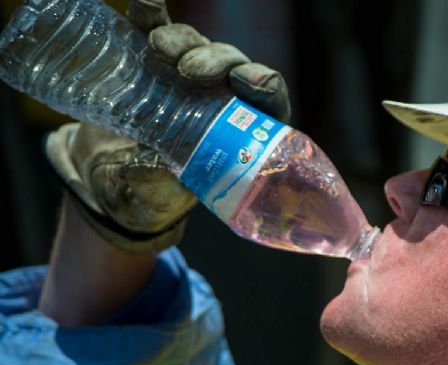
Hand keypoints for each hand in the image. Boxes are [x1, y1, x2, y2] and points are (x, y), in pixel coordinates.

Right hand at [44, 0, 291, 253]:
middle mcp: (222, 96)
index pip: (267, 100)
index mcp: (244, 131)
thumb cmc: (153, 192)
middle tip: (190, 72)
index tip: (248, 83)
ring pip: (198, 47)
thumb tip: (156, 171)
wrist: (113, 177)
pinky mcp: (153, 60)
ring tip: (159, 48)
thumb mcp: (161, 196)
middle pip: (233, 66)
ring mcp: (189, 74)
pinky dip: (150, 15)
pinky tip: (146, 4)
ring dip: (183, 42)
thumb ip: (162, 185)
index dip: (263, 85)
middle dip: (216, 61)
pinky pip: (155, 29)